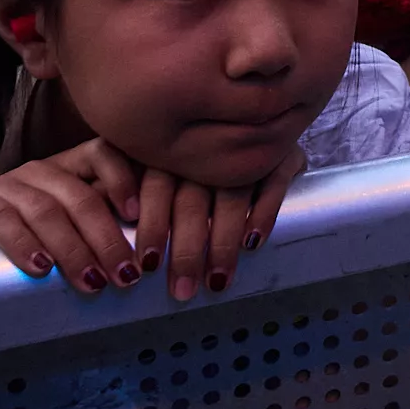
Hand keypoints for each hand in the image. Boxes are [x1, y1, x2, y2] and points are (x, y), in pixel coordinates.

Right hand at [0, 139, 143, 290]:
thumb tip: (144, 262)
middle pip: (79, 195)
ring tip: (91, 282)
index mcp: (65, 171)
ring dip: (73, 249)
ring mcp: (1, 186)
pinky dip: (25, 244)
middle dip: (106, 237)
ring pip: (45, 209)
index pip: (102, 154)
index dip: (124, 179)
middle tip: (125, 275)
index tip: (139, 216)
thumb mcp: (64, 237)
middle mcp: (37, 172)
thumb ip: (96, 236)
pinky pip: (1, 220)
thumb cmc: (19, 251)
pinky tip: (40, 268)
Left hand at [130, 146, 305, 298]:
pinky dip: (263, 213)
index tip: (149, 265)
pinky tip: (252, 243)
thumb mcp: (160, 162)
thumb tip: (125, 252)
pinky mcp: (284, 152)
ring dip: (223, 241)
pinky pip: (274, 181)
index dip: (153, 226)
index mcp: (172, 148)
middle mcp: (208, 146)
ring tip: (217, 280)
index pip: (157, 186)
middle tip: (183, 290)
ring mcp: (248, 147)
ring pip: (232, 196)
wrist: (260, 118)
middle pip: (193, 199)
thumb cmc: (194, 160)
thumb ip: (143, 195)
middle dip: (186, 249)